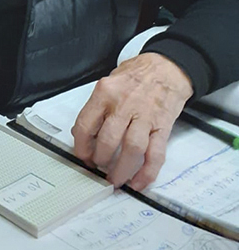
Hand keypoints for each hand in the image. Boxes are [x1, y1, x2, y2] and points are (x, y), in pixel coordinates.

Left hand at [71, 53, 192, 189]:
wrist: (168, 66)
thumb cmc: (137, 74)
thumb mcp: (109, 82)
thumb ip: (97, 107)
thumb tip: (83, 134)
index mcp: (105, 92)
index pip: (86, 124)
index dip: (81, 146)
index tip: (83, 156)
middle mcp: (124, 105)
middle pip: (108, 140)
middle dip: (101, 160)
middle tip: (99, 168)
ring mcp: (145, 116)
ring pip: (131, 150)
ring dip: (122, 170)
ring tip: (115, 180)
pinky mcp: (162, 127)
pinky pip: (155, 155)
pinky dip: (147, 173)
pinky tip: (138, 182)